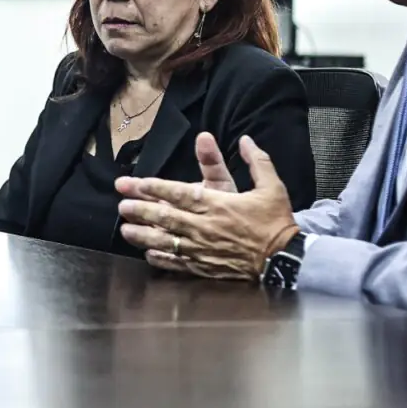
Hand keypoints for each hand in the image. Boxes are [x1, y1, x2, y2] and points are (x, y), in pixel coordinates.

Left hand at [116, 136, 300, 279]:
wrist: (285, 259)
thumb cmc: (276, 221)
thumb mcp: (272, 186)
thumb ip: (258, 161)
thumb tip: (246, 140)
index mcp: (218, 205)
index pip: (179, 194)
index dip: (154, 188)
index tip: (135, 184)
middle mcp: (205, 227)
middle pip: (166, 217)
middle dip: (140, 210)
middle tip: (121, 205)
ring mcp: (203, 249)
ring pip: (166, 241)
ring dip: (143, 235)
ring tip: (125, 230)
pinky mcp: (205, 267)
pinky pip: (177, 263)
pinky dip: (161, 259)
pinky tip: (148, 254)